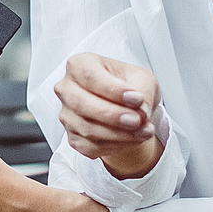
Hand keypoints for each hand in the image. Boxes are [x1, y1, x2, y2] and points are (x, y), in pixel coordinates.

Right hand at [54, 53, 163, 178]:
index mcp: (80, 65)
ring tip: (145, 130)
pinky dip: (116, 145)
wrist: (127, 106)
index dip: (113, 90)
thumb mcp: (143, 79)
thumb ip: (143, 91)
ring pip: (87, 128)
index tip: (136, 98)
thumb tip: (141, 110)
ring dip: (119, 133)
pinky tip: (133, 138)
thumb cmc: (129, 85)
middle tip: (138, 120)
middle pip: (82, 103)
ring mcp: (67, 114)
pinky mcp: (73, 137)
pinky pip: (90, 146)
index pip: (89, 76)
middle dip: (113, 115)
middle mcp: (67, 89)